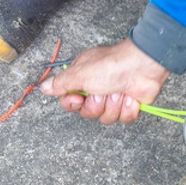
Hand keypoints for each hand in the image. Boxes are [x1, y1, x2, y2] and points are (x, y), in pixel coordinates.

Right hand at [39, 38, 169, 123]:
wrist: (141, 67)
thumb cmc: (111, 66)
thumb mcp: (80, 73)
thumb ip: (61, 83)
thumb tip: (44, 87)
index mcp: (83, 80)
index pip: (70, 102)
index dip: (74, 104)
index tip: (79, 98)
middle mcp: (97, 90)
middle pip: (88, 113)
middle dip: (97, 105)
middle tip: (103, 91)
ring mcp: (114, 98)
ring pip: (107, 118)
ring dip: (114, 105)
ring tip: (119, 91)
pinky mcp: (130, 105)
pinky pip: (124, 119)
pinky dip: (128, 108)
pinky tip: (130, 97)